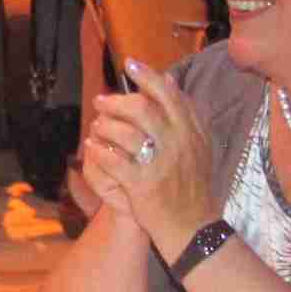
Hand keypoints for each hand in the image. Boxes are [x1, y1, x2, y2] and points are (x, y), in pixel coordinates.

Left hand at [73, 64, 220, 244]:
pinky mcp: (143, 185)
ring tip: (96, 127)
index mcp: (191, 131)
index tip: (128, 64)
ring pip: (124, 132)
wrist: (193, 227)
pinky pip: (114, 160)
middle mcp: (177, 143)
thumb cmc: (192, 184)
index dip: (146, 75)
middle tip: (100, 102)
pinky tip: (92, 148)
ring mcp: (160, 164)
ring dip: (104, 126)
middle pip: (141, 108)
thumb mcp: (198, 145)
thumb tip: (170, 79)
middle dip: (115, 102)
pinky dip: (99, 151)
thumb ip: (186, 112)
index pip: (168, 94)